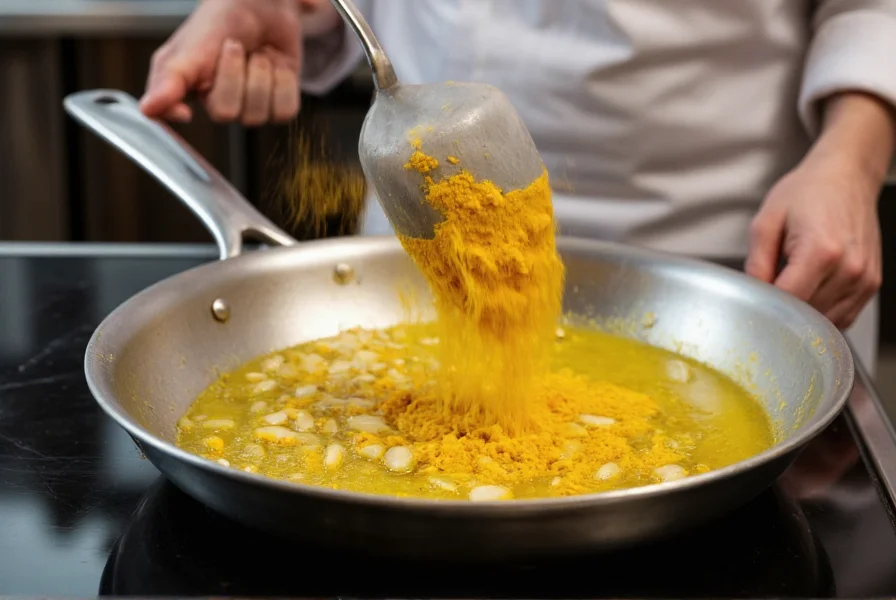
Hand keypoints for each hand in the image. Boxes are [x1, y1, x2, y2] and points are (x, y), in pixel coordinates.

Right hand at [140, 0, 338, 125]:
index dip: (177, 113)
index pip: (172, 115)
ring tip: (255, 53)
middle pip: (225, 114)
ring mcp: (249, 107)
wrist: (261, 4)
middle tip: (234, 47)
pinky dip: (283, 83)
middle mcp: (217, 103)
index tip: (185, 110)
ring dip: (260, 74)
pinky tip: (276, 65)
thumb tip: (147, 109)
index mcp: (186, 88)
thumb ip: (169, 80)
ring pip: (257, 115)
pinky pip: (284, 113)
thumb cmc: (221, 22)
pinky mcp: (278, 105)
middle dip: (233, 73)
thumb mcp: (190, 47)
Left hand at [745, 92, 892, 329]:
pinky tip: (810, 293)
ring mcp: (864, 279)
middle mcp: (848, 269)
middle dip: (782, 311)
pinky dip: (822, 314)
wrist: (846, 176)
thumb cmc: (807, 192)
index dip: (766, 307)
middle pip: (806, 315)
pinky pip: (842, 317)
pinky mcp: (871, 284)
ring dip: (803, 315)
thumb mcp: (766, 222)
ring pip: (824, 321)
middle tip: (769, 293)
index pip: (788, 302)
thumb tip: (752, 294)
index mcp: (820, 251)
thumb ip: (756, 263)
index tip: (753, 302)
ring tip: (791, 287)